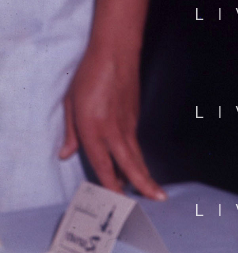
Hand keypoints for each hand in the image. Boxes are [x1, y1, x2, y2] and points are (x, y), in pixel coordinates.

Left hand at [60, 45, 163, 199]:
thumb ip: (69, 132)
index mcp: (93, 129)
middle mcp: (114, 130)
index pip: (103, 164)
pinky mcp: (135, 115)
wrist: (116, 51)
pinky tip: (136, 165)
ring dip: (145, 173)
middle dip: (143, 184)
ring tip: (154, 192)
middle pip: (131, 163)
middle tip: (157, 200)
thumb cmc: (89, 75)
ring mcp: (128, 122)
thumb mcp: (70, 103)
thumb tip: (66, 154)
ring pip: (137, 154)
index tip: (116, 201)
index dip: (110, 185)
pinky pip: (136, 142)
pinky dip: (138, 157)